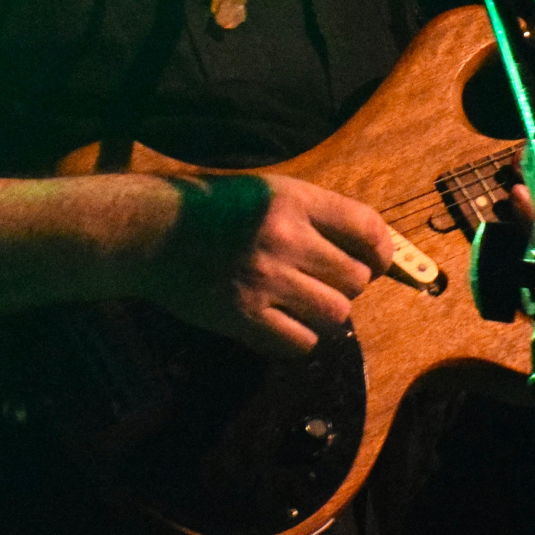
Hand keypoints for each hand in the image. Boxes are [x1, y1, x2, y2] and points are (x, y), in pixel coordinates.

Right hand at [143, 173, 392, 358]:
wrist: (152, 233)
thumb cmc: (213, 210)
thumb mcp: (268, 193)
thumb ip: (315, 216)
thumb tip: (370, 251)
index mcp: (292, 200)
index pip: (368, 229)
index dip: (382, 251)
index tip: (376, 261)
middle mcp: (283, 238)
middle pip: (356, 279)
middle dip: (346, 284)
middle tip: (322, 282)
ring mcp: (264, 280)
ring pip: (336, 314)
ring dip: (325, 313)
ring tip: (302, 303)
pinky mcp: (244, 316)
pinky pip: (302, 342)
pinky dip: (299, 338)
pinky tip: (282, 323)